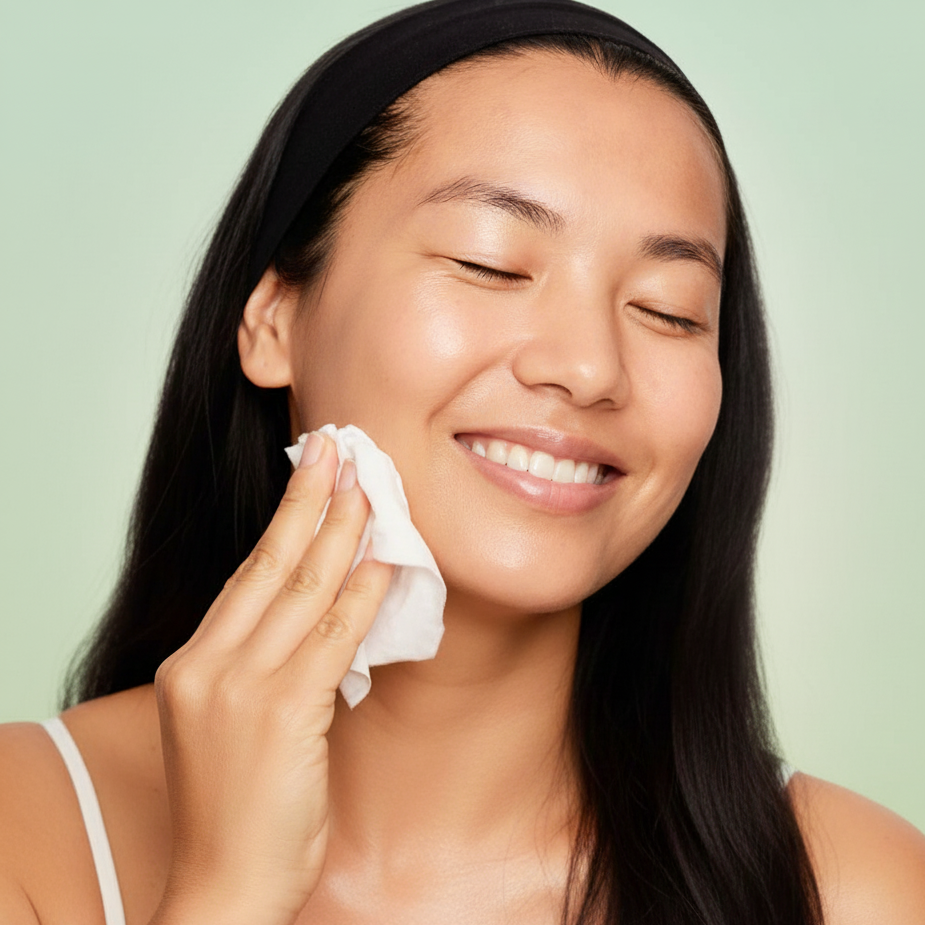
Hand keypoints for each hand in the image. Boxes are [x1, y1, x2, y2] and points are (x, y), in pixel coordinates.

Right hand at [151, 433, 392, 924]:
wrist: (223, 885)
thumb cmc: (236, 807)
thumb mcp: (233, 723)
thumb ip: (263, 663)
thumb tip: (324, 608)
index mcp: (190, 662)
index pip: (246, 574)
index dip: (284, 518)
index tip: (311, 473)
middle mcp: (206, 664)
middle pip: (269, 562)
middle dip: (310, 498)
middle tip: (339, 447)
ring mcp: (239, 686)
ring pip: (303, 588)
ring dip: (343, 530)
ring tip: (371, 484)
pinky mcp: (281, 713)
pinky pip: (333, 635)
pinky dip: (364, 592)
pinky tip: (388, 559)